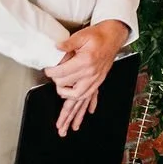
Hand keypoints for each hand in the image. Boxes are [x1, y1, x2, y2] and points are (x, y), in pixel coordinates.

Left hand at [43, 19, 127, 134]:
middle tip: (52, 88)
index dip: (52, 72)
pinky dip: (86, 109)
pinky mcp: (98, 81)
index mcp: (86, 62)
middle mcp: (90, 74)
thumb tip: (56, 48)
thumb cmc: (99, 35)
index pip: (63, 74)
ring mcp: (95, 80)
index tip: (48, 70)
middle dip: (59, 92)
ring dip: (72, 116)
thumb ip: (68, 43)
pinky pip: (91, 99)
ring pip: (81, 102)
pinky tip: (84, 117)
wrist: (114, 36)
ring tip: (64, 128)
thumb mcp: (83, 35)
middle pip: (70, 92)